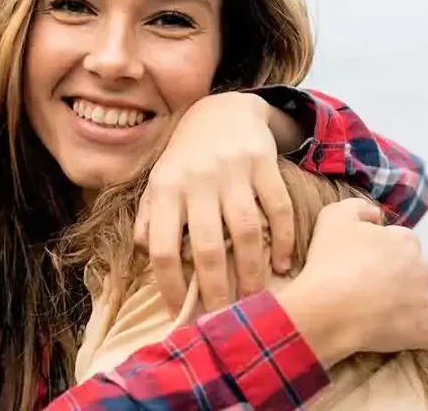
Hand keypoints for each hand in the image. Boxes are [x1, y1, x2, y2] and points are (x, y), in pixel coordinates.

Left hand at [135, 92, 295, 314]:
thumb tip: (146, 251)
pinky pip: (277, 209)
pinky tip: (282, 264)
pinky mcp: (263, 163)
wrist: (222, 110)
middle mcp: (197, 180)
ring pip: (245, 232)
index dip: (169, 285)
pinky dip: (282, 240)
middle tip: (223, 317)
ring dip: (251, 272)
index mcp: (166, 188)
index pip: (162, 247)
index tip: (179, 311)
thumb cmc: (186, 156)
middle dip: (215, 290)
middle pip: (206, 247)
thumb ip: (150, 215)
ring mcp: (232, 171)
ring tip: (255, 296)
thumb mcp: (160, 180)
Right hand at [277, 199, 427, 366]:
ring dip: (420, 305)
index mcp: (404, 241)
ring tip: (393, 312)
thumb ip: (358, 207)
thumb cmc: (328, 262)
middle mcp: (422, 269)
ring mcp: (424, 302)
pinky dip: (427, 334)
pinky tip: (410, 333)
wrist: (327, 308)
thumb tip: (376, 215)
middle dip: (403, 277)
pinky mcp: (422, 332)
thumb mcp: (333, 217)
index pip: (404, 240)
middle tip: (372, 287)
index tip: (364, 261)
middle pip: (420, 271)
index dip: (384, 250)